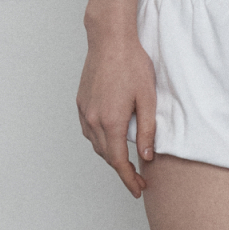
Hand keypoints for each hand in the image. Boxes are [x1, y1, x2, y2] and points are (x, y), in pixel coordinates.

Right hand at [76, 33, 156, 197]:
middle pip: (106, 155)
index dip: (128, 179)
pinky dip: (99, 140)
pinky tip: (109, 137)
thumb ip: (147, 130)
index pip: (118, 161)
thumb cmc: (132, 64)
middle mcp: (93, 120)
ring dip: (109, 155)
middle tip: (137, 179)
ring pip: (95, 144)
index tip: (138, 190)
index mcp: (111, 121)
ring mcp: (84, 111)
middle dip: (121, 169)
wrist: (110, 40)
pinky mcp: (80, 102)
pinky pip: (88, 130)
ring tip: (125, 159)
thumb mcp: (147, 97)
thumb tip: (146, 156)